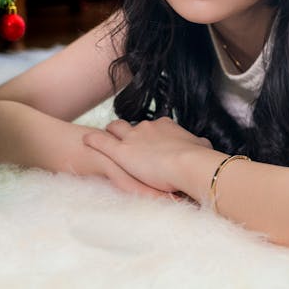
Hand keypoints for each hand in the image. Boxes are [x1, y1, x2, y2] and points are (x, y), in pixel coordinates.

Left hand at [82, 117, 215, 194]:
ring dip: (110, 133)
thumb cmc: (198, 158)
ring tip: (104, 137)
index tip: (150, 141)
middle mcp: (147, 127)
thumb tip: (204, 146)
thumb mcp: (202, 147)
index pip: (154, 126)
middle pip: (132, 124)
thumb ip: (198, 145)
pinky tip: (85, 140)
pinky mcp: (121, 152)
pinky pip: (101, 142)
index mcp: (166, 126)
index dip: (150, 133)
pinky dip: (92, 140)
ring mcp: (133, 138)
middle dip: (127, 131)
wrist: (189, 163)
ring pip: (115, 128)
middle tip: (125, 140)